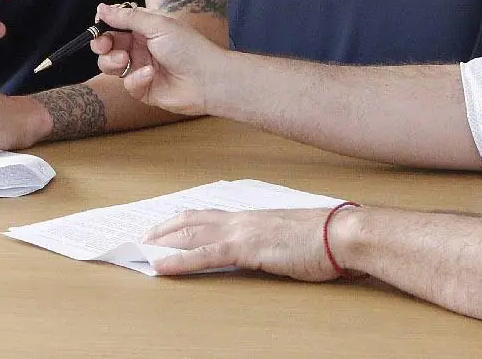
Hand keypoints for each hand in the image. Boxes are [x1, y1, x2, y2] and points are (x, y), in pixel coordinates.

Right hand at [89, 3, 226, 115]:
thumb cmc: (187, 47)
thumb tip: (101, 8)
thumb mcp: (157, 25)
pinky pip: (127, 84)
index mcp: (146, 28)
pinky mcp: (143, 89)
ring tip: (124, 60)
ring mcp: (140, 68)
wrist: (206, 80)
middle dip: (103, 45)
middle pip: (110, 45)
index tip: (98, 26)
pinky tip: (150, 75)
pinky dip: (135, 79)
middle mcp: (141, 47)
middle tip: (104, 46)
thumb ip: (128, 18)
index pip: (118, 24)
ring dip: (113, 62)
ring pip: (112, 65)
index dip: (105, 25)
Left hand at [144, 207, 353, 280]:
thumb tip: (269, 246)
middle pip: (193, 220)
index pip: (209, 215)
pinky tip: (160, 267)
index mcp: (254, 216)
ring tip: (139, 250)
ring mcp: (243, 231)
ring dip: (162, 242)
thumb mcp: (292, 236)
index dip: (184, 220)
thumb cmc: (326, 238)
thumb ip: (274, 238)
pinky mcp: (247, 248)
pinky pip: (204, 255)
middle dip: (164, 228)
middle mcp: (243, 218)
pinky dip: (178, 260)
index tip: (164, 226)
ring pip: (191, 234)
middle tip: (141, 237)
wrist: (343, 234)